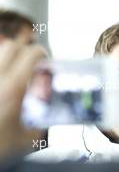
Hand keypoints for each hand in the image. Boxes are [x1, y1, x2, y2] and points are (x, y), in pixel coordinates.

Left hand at [0, 40, 44, 159]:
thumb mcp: (26, 139)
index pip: (30, 55)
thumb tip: (45, 113)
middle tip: (32, 64)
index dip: (42, 53)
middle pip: (12, 46)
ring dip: (11, 59)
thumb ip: (40, 123)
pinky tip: (3, 84)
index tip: (46, 61)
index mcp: (12, 90)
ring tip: (16, 74)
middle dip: (26, 51)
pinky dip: (1, 70)